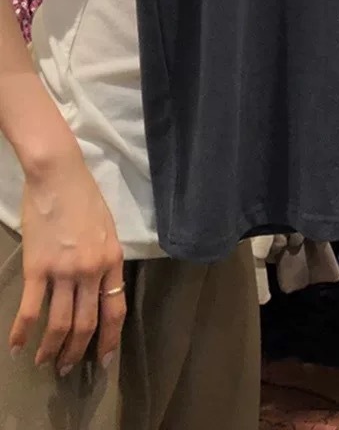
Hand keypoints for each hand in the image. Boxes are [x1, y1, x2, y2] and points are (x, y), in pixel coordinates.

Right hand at [10, 153, 125, 375]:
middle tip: (67, 369)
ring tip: (44, 363)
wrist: (59, 176)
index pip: (115, 310)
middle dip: (77, 352)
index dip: (109, 340)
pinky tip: (16, 347)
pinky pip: (30, 309)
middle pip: (86, 324)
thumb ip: (106, 260)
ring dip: (52, 349)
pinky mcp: (37, 268)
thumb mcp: (107, 230)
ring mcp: (63, 271)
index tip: (103, 360)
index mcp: (112, 261)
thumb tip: (100, 288)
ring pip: (59, 324)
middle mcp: (91, 271)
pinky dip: (21, 332)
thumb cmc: (84, 197)